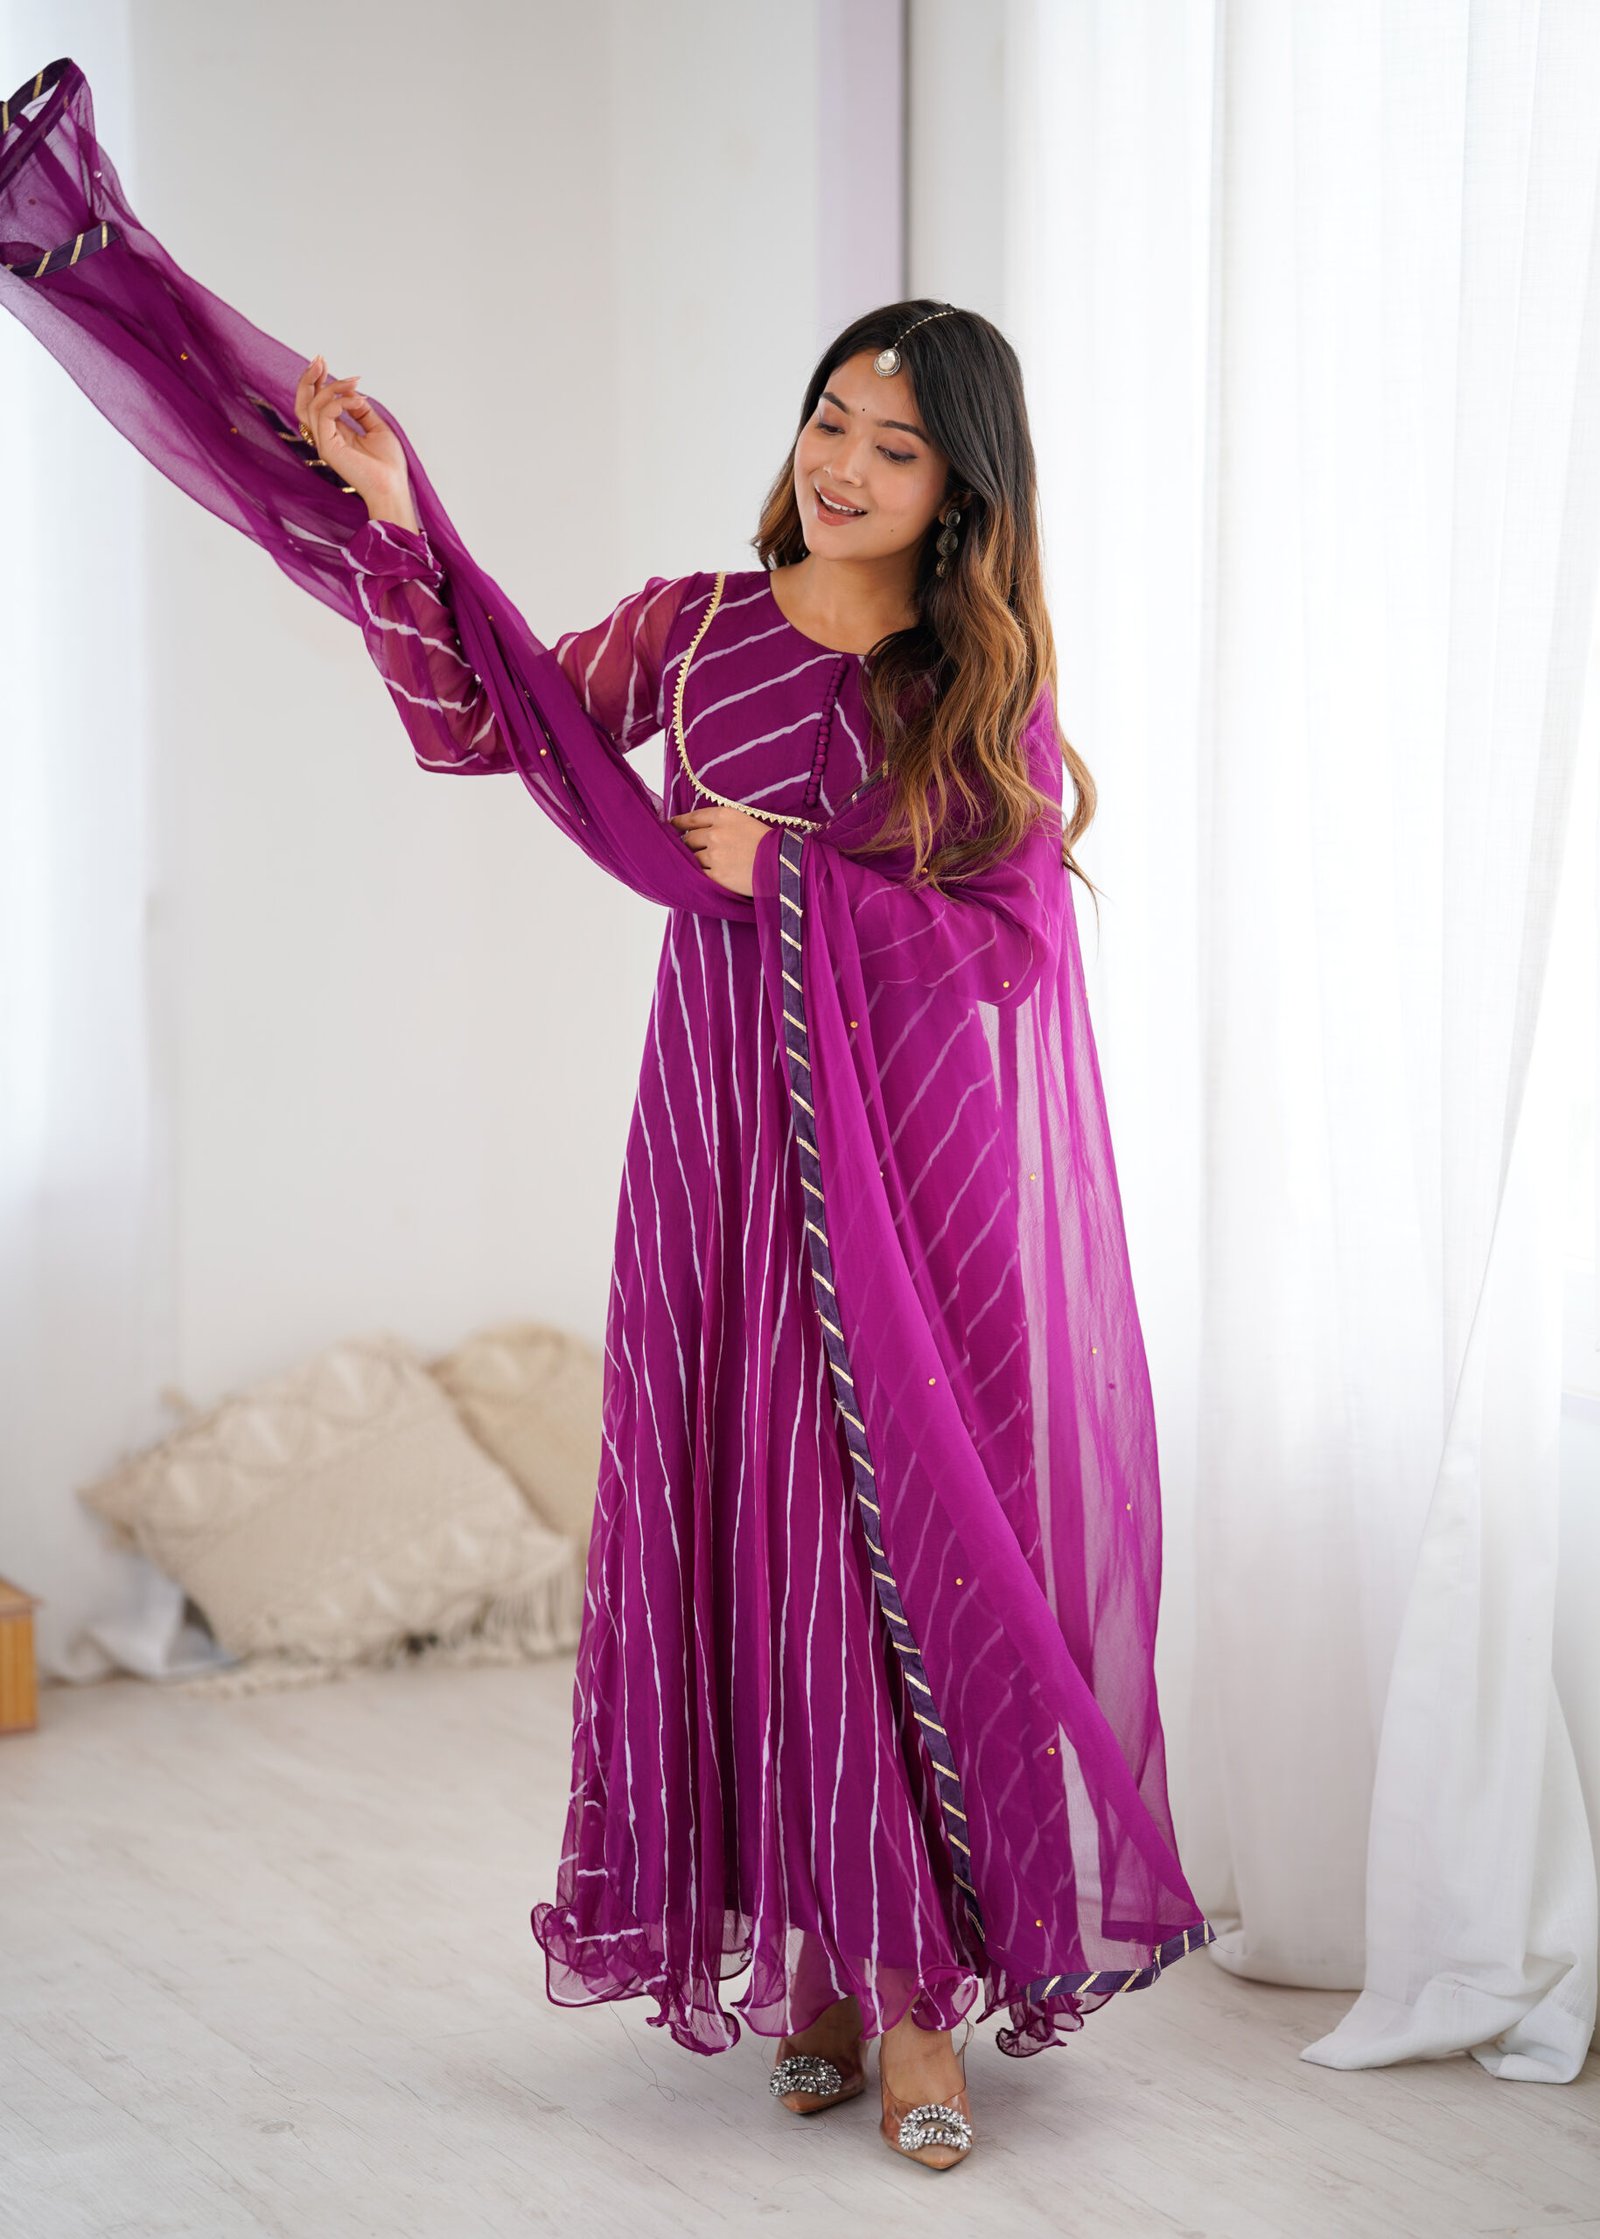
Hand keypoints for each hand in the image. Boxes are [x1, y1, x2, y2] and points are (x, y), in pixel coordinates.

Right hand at [292, 353, 413, 520]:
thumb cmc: (388, 465)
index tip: (324, 363)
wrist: (393, 488)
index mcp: (335, 433)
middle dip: (309, 378)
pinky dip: (341, 402)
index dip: (316, 382)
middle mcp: (325, 437)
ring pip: (312, 405)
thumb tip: (353, 393)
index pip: (315, 404)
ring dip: (334, 387)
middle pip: (303, 403)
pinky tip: (359, 401)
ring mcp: (324, 443)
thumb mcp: (377, 428)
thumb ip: (361, 410)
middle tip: (320, 359)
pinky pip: (324, 415)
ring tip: (354, 383)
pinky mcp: (327, 448)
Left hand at [669, 805, 768, 895]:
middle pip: (688, 839)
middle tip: (688, 850)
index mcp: (724, 816)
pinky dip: (699, 875)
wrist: (783, 864)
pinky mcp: (717, 875)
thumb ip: (722, 823)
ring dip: (693, 861)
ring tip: (701, 865)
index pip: (692, 818)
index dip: (678, 823)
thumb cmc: (769, 843)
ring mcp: (715, 855)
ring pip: (692, 858)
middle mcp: (716, 833)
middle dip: (687, 845)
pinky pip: (699, 874)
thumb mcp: (745, 821)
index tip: (671, 826)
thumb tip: (698, 830)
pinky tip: (701, 877)